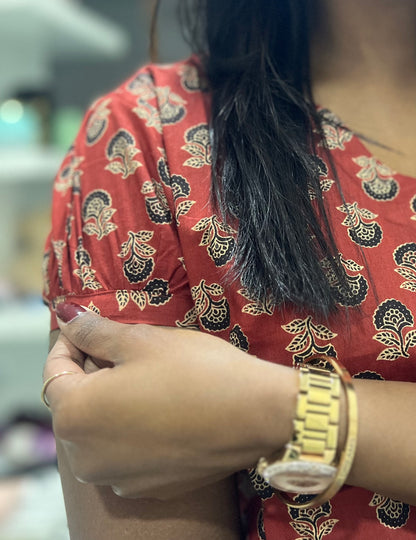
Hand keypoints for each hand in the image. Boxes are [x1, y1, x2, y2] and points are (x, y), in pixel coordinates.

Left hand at [43, 303, 296, 498]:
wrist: (255, 415)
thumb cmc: (195, 371)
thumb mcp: (140, 341)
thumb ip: (93, 331)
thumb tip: (66, 316)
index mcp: (76, 416)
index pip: (54, 372)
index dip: (68, 344)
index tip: (85, 327)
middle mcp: (87, 457)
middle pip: (77, 404)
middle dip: (92, 373)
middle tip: (124, 349)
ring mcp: (117, 477)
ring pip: (101, 430)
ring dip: (113, 402)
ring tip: (147, 378)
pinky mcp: (147, 486)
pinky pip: (126, 452)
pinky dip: (133, 428)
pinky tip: (164, 409)